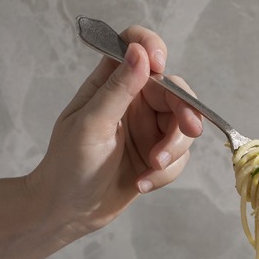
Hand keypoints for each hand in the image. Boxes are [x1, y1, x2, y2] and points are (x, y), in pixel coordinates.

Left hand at [29, 25, 202, 239]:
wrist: (70, 211)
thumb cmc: (69, 165)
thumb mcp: (92, 125)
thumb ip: (118, 89)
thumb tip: (140, 53)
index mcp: (112, 83)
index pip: (137, 47)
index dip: (153, 48)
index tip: (160, 65)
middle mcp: (134, 101)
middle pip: (175, 91)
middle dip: (185, 113)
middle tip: (190, 130)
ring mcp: (148, 130)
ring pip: (183, 127)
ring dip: (173, 151)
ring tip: (151, 169)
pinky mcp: (157, 156)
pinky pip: (179, 158)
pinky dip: (166, 173)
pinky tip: (142, 184)